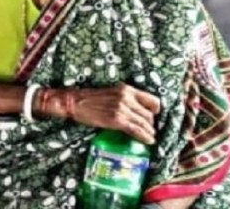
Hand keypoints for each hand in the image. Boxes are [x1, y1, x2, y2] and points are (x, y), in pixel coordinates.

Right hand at [44, 84, 160, 144]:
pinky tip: (148, 141)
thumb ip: (125, 100)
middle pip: (150, 115)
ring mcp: (122, 109)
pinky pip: (137, 130)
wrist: (74, 102)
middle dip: (151, 124)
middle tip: (148, 130)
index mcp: (127, 89)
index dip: (155, 111)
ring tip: (149, 137)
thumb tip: (137, 113)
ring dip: (149, 132)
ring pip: (145, 123)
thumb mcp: (111, 93)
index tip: (153, 117)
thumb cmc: (90, 99)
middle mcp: (127, 97)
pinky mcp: (117, 120)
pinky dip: (144, 137)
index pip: (153, 100)